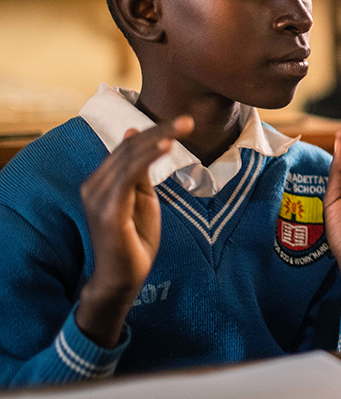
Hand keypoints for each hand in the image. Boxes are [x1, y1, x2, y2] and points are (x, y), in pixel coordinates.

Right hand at [76, 116, 193, 347]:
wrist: (121, 278)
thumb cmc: (133, 239)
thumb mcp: (140, 197)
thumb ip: (138, 169)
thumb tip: (133, 133)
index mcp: (102, 180)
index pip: (128, 146)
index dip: (154, 131)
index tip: (182, 122)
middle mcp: (94, 185)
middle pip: (129, 147)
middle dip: (160, 130)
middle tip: (188, 120)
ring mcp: (98, 197)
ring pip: (130, 157)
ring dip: (158, 138)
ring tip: (183, 127)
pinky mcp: (108, 210)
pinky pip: (128, 176)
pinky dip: (148, 157)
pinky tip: (166, 146)